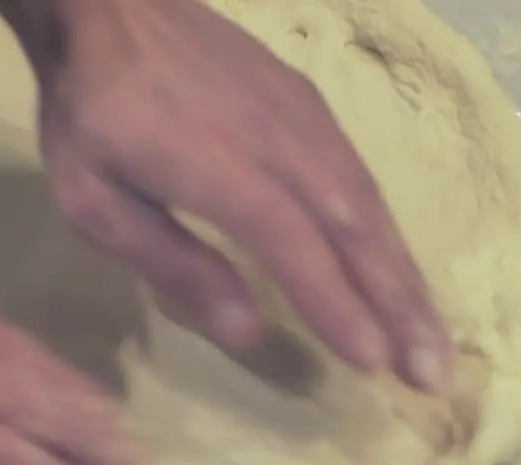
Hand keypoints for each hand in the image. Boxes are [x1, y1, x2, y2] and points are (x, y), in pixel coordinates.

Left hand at [1, 0, 453, 390]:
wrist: (109, 6)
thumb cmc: (89, 113)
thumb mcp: (96, 201)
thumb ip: (172, 262)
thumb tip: (246, 331)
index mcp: (219, 168)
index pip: (295, 246)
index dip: (338, 306)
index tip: (376, 363)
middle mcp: (279, 142)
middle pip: (354, 230)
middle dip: (399, 306)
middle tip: (431, 373)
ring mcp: (302, 118)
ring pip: (368, 204)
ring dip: (403, 274)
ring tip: (429, 335)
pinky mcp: (309, 105)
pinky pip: (359, 176)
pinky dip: (385, 231)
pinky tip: (394, 266)